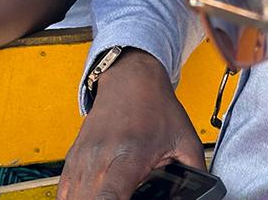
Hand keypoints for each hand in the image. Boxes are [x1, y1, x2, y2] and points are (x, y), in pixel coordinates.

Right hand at [58, 50, 204, 198]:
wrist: (130, 80)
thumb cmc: (155, 108)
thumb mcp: (186, 143)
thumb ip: (196, 176)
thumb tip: (202, 193)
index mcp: (128, 155)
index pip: (109, 195)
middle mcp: (99, 157)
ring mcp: (83, 157)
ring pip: (71, 196)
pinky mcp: (74, 157)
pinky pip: (65, 188)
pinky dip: (74, 198)